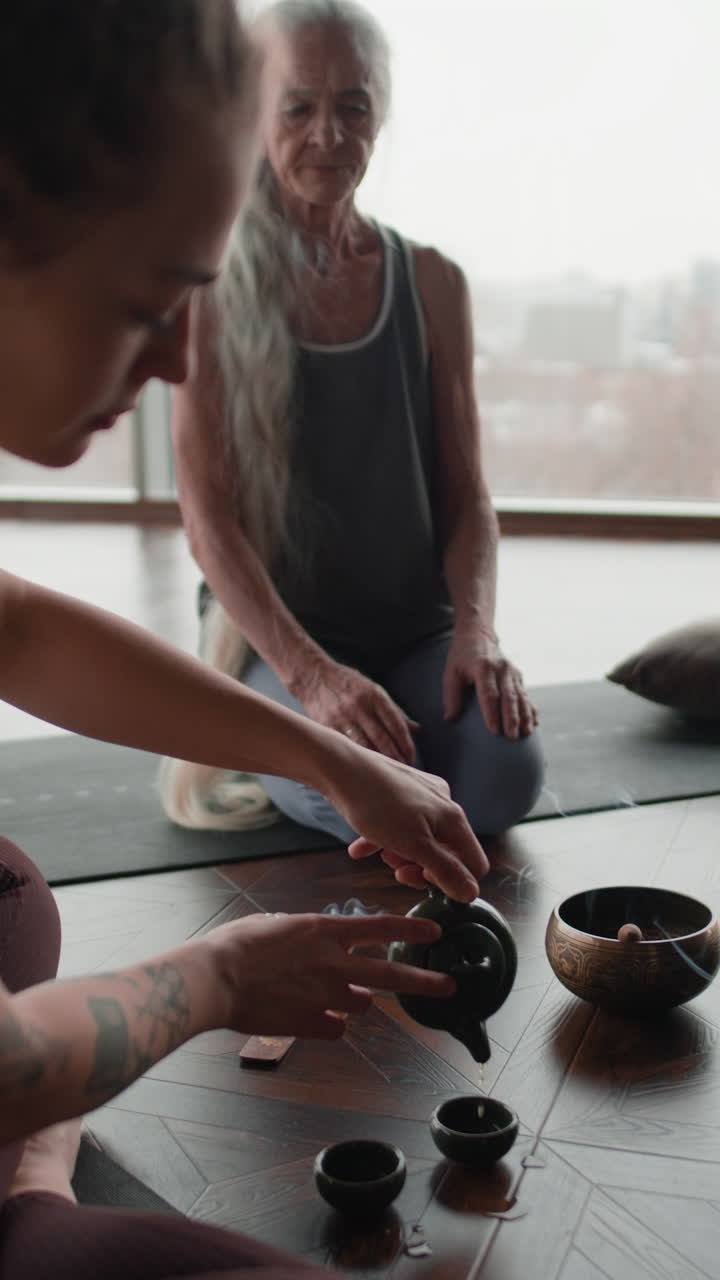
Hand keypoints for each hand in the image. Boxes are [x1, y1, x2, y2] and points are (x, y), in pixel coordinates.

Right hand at [206, 911, 455, 1038]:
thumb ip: (303, 934)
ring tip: (327, 995)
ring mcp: (325, 995)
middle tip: (448, 986)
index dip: (411, 928)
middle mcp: (333, 962)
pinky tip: (307, 1017)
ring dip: (353, 1000)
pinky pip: (334, 1027)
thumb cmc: (236, 945)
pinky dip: (327, 1024)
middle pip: (391, 973)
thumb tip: (311, 941)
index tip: (435, 931)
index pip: (380, 927)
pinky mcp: (311, 1024)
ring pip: (361, 1004)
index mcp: (324, 930)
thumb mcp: (275, 925)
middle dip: (425, 980)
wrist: (215, 979)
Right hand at [292, 657, 418, 763]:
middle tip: (403, 769)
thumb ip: (394, 711)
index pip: (396, 724)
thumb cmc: (348, 684)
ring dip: (378, 762)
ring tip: (387, 773)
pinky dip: (358, 757)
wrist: (315, 677)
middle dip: (396, 757)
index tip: (412, 757)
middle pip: (382, 739)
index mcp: (375, 696)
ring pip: (364, 746)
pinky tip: (366, 767)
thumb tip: (416, 729)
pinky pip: (346, 746)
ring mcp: (343, 717)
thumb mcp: (374, 690)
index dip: (406, 744)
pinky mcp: (328, 725)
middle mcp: (360, 706)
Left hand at [328, 745, 488, 900]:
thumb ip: (444, 871)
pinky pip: (399, 826)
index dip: (454, 881)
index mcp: (453, 817)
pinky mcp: (399, 793)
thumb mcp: (413, 846)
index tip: (424, 881)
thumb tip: (471, 894)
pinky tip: (360, 848)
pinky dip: (383, 840)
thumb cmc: (377, 805)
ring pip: (421, 840)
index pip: (474, 862)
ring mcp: (421, 796)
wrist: (340, 769)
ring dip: (402, 855)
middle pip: (447, 852)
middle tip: (397, 871)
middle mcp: (443, 804)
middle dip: (422, 867)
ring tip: (380, 853)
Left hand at [443, 627, 537, 738]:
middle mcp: (501, 669)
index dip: (492, 713)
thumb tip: (450, 718)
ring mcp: (512, 672)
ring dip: (524, 716)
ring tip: (526, 733)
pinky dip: (531, 709)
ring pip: (521, 697)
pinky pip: (526, 694)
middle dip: (512, 718)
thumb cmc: (462, 657)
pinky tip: (534, 723)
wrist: (478, 635)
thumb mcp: (451, 671)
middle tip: (512, 736)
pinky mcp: (518, 675)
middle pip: (508, 697)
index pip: (489, 693)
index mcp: (483, 667)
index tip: (494, 730)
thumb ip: (451, 695)